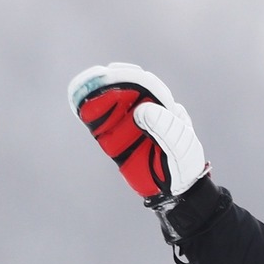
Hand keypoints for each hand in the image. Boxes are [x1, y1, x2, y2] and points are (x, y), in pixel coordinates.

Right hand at [68, 62, 206, 204]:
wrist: (177, 187)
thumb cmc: (184, 161)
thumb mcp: (180, 143)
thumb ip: (165, 126)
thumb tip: (142, 110)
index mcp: (164, 106)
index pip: (147, 86)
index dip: (132, 77)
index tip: (120, 76)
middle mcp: (144, 110)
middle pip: (125, 89)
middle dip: (111, 81)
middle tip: (98, 77)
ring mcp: (127, 124)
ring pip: (109, 104)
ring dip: (96, 94)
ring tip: (85, 87)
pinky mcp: (114, 139)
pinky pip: (99, 123)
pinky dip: (89, 112)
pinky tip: (79, 104)